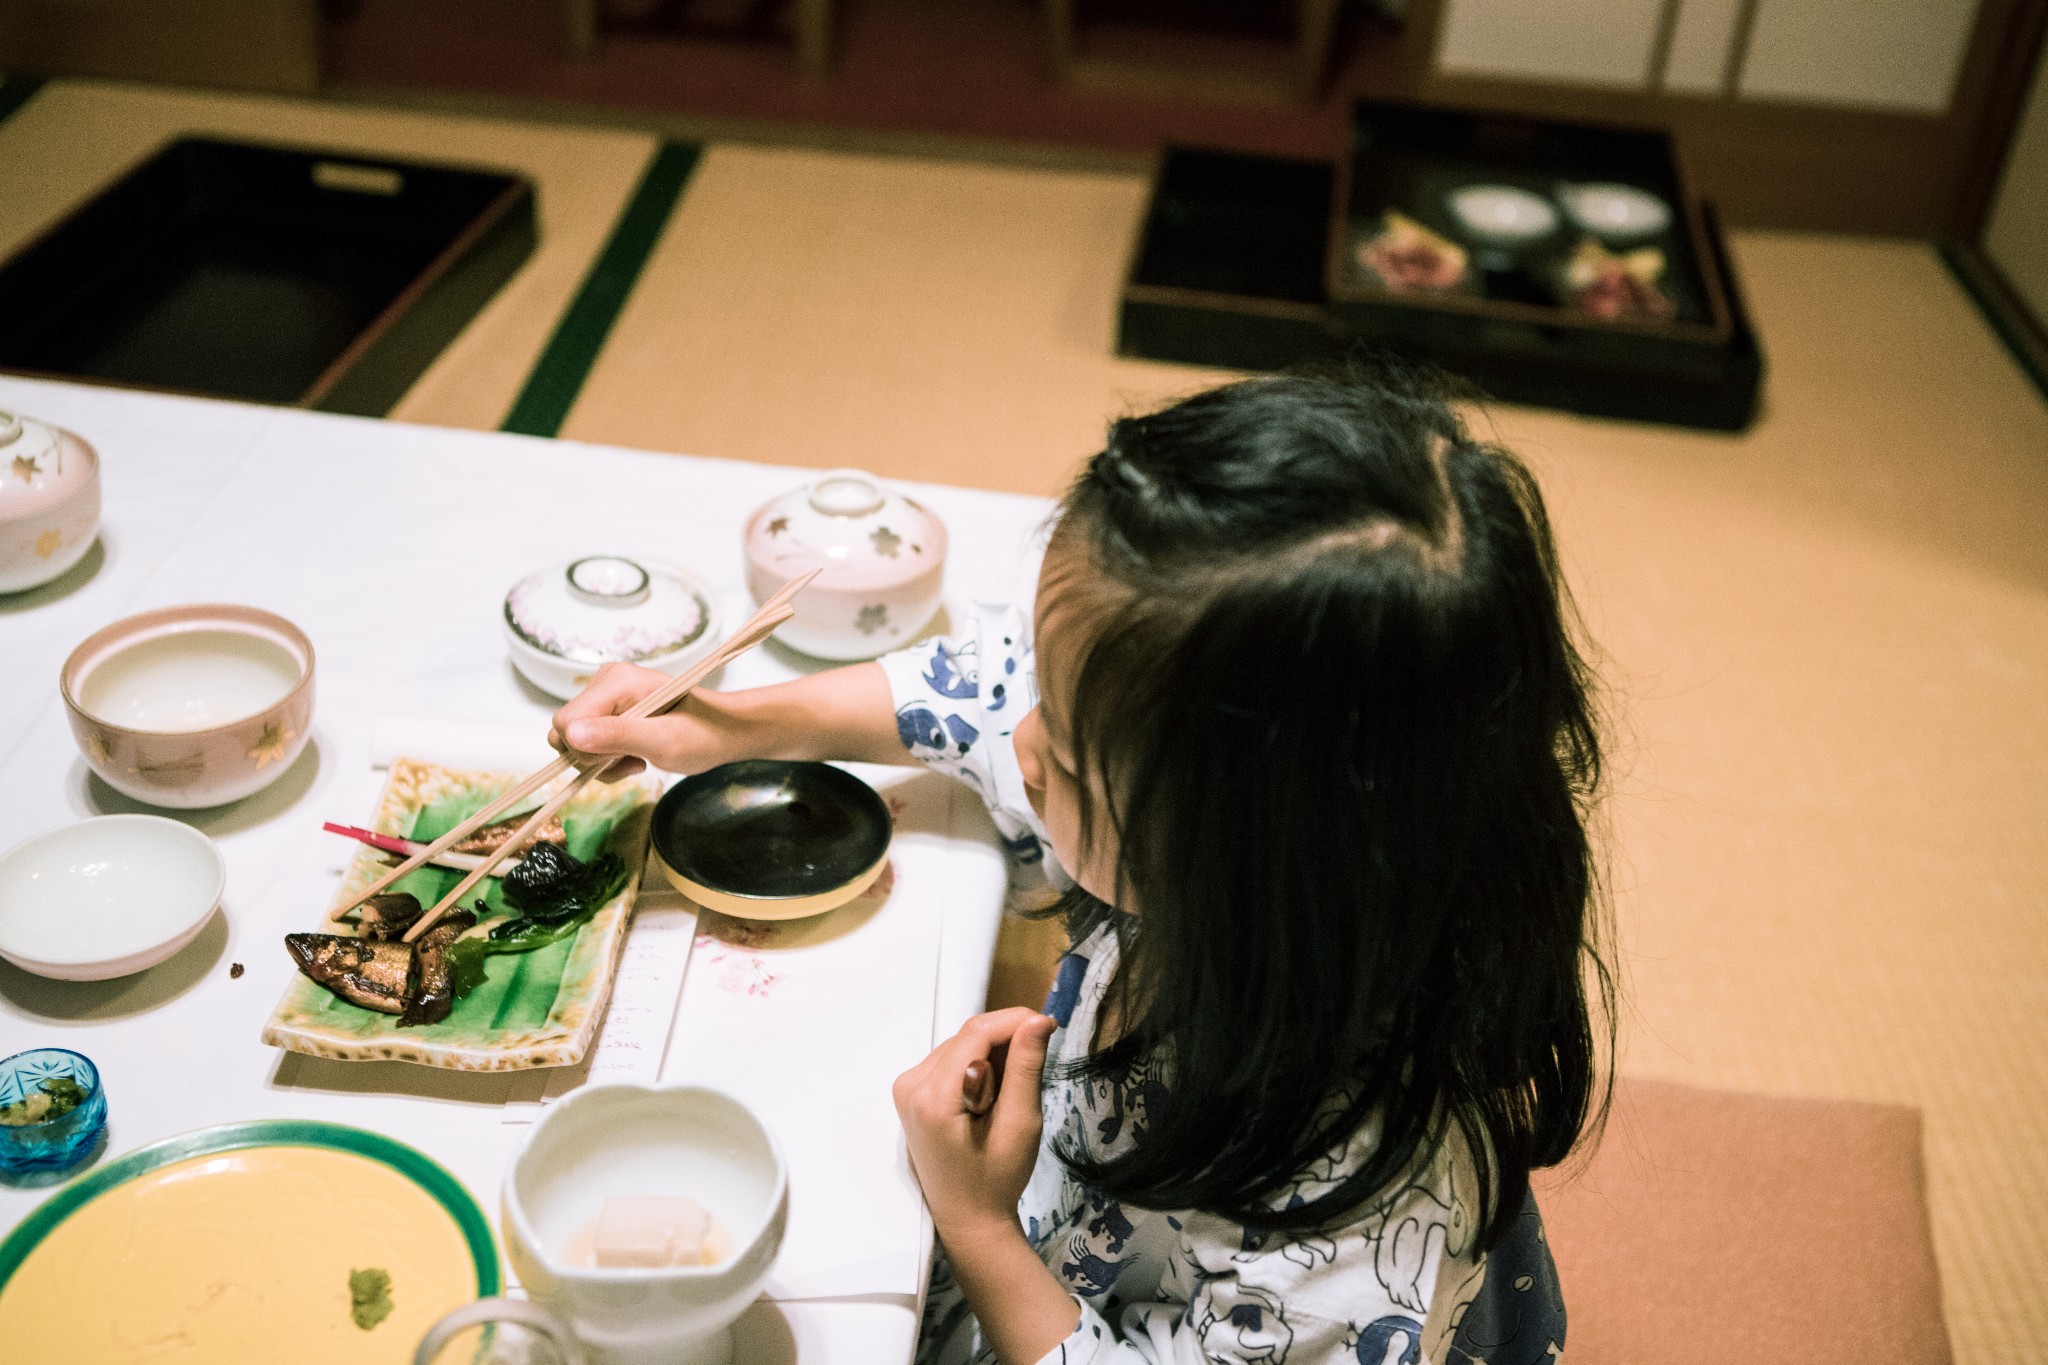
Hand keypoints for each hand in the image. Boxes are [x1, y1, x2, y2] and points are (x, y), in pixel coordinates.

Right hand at [547, 663, 743, 778]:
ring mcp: (606, 696)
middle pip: (565, 731)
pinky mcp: (609, 710)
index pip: (564, 721)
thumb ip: (617, 736)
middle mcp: (605, 681)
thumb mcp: (663, 741)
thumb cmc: (701, 735)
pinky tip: (635, 757)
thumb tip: (570, 734)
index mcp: (615, 681)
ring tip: (638, 759)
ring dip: (603, 762)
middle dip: (594, 757)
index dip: (584, 749)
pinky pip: (588, 742)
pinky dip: (607, 759)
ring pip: (575, 741)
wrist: (721, 732)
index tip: (621, 756)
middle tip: (634, 759)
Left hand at [893, 1008, 1057, 1242]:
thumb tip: (1037, 1020)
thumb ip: (1025, 1068)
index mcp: (932, 1096)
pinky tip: (990, 1098)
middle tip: (1032, 1074)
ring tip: (1008, 1097)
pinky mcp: (912, 1092)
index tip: (1050, 1026)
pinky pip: (952, 1060)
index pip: (976, 1033)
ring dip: (992, 1057)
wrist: (968, 1219)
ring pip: (961, 1046)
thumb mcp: (1020, 1123)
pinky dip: (978, 1067)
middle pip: (967, 1037)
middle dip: (1005, 1044)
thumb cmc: (997, 1179)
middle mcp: (910, 1084)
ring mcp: (907, 1088)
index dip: (1015, 1021)